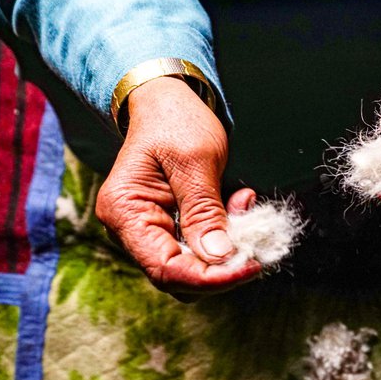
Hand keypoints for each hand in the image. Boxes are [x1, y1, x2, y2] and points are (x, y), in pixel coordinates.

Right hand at [96, 76, 260, 298]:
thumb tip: (220, 257)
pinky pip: (199, 248)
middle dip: (222, 266)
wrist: (168, 101)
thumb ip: (205, 210)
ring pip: (192, 267)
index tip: (251, 266)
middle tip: (256, 238)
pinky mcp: (169, 227)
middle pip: (178, 277)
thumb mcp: (195, 160)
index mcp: (124, 212)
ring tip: (244, 207)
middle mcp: (129, 230)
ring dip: (227, 249)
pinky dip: (224, 235)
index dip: (211, 278)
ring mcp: (148, 230)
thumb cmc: (175, 121)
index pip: (166, 269)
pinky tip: (238, 205)